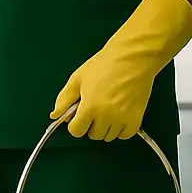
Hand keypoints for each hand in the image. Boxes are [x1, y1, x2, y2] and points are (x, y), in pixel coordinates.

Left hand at [52, 0, 191, 141]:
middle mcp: (105, 116)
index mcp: (89, 107)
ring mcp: (121, 119)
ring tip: (109, 110)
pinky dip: (121, 130)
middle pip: (93, 135)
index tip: (80, 115)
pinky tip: (120, 116)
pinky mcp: (136, 118)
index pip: (76, 131)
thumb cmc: (105, 64)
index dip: (76, 123)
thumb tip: (55, 116)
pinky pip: (124, 135)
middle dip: (92, 125)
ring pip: (108, 136)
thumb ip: (64, 99)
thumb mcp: (78, 78)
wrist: (134, 55)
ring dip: (106, 127)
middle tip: (97, 109)